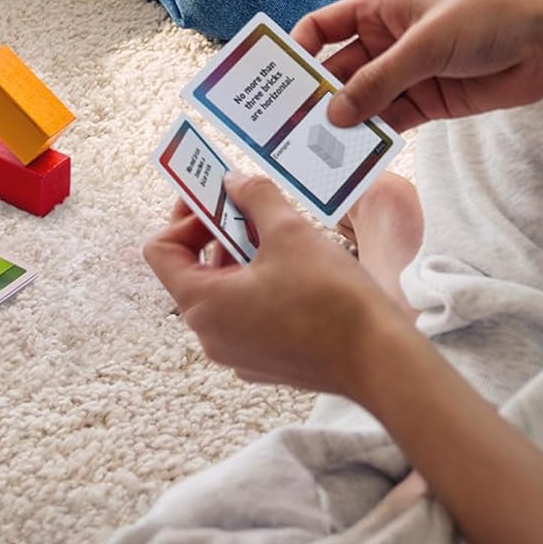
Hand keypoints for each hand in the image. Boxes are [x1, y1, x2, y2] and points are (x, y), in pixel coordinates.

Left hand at [144, 179, 401, 398]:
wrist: (381, 361)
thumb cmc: (331, 298)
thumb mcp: (287, 229)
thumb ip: (252, 195)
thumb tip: (234, 181)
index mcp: (202, 305)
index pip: (161, 251)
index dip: (183, 218)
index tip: (215, 200)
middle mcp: (211, 335)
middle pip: (190, 270)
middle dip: (213, 232)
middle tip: (244, 205)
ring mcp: (238, 353)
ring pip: (220, 292)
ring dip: (237, 256)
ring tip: (271, 231)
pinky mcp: (265, 361)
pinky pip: (244, 314)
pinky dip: (256, 284)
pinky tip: (290, 266)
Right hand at [293, 0, 542, 132]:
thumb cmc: (481, 19)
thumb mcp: (422, 45)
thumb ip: (378, 81)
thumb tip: (334, 113)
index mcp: (376, 10)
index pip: (322, 28)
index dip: (298, 49)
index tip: (279, 80)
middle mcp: (383, 41)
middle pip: (337, 69)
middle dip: (316, 95)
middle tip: (291, 125)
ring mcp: (405, 74)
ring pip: (361, 100)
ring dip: (344, 120)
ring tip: (318, 146)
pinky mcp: (427, 103)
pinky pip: (390, 121)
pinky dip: (373, 136)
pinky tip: (356, 154)